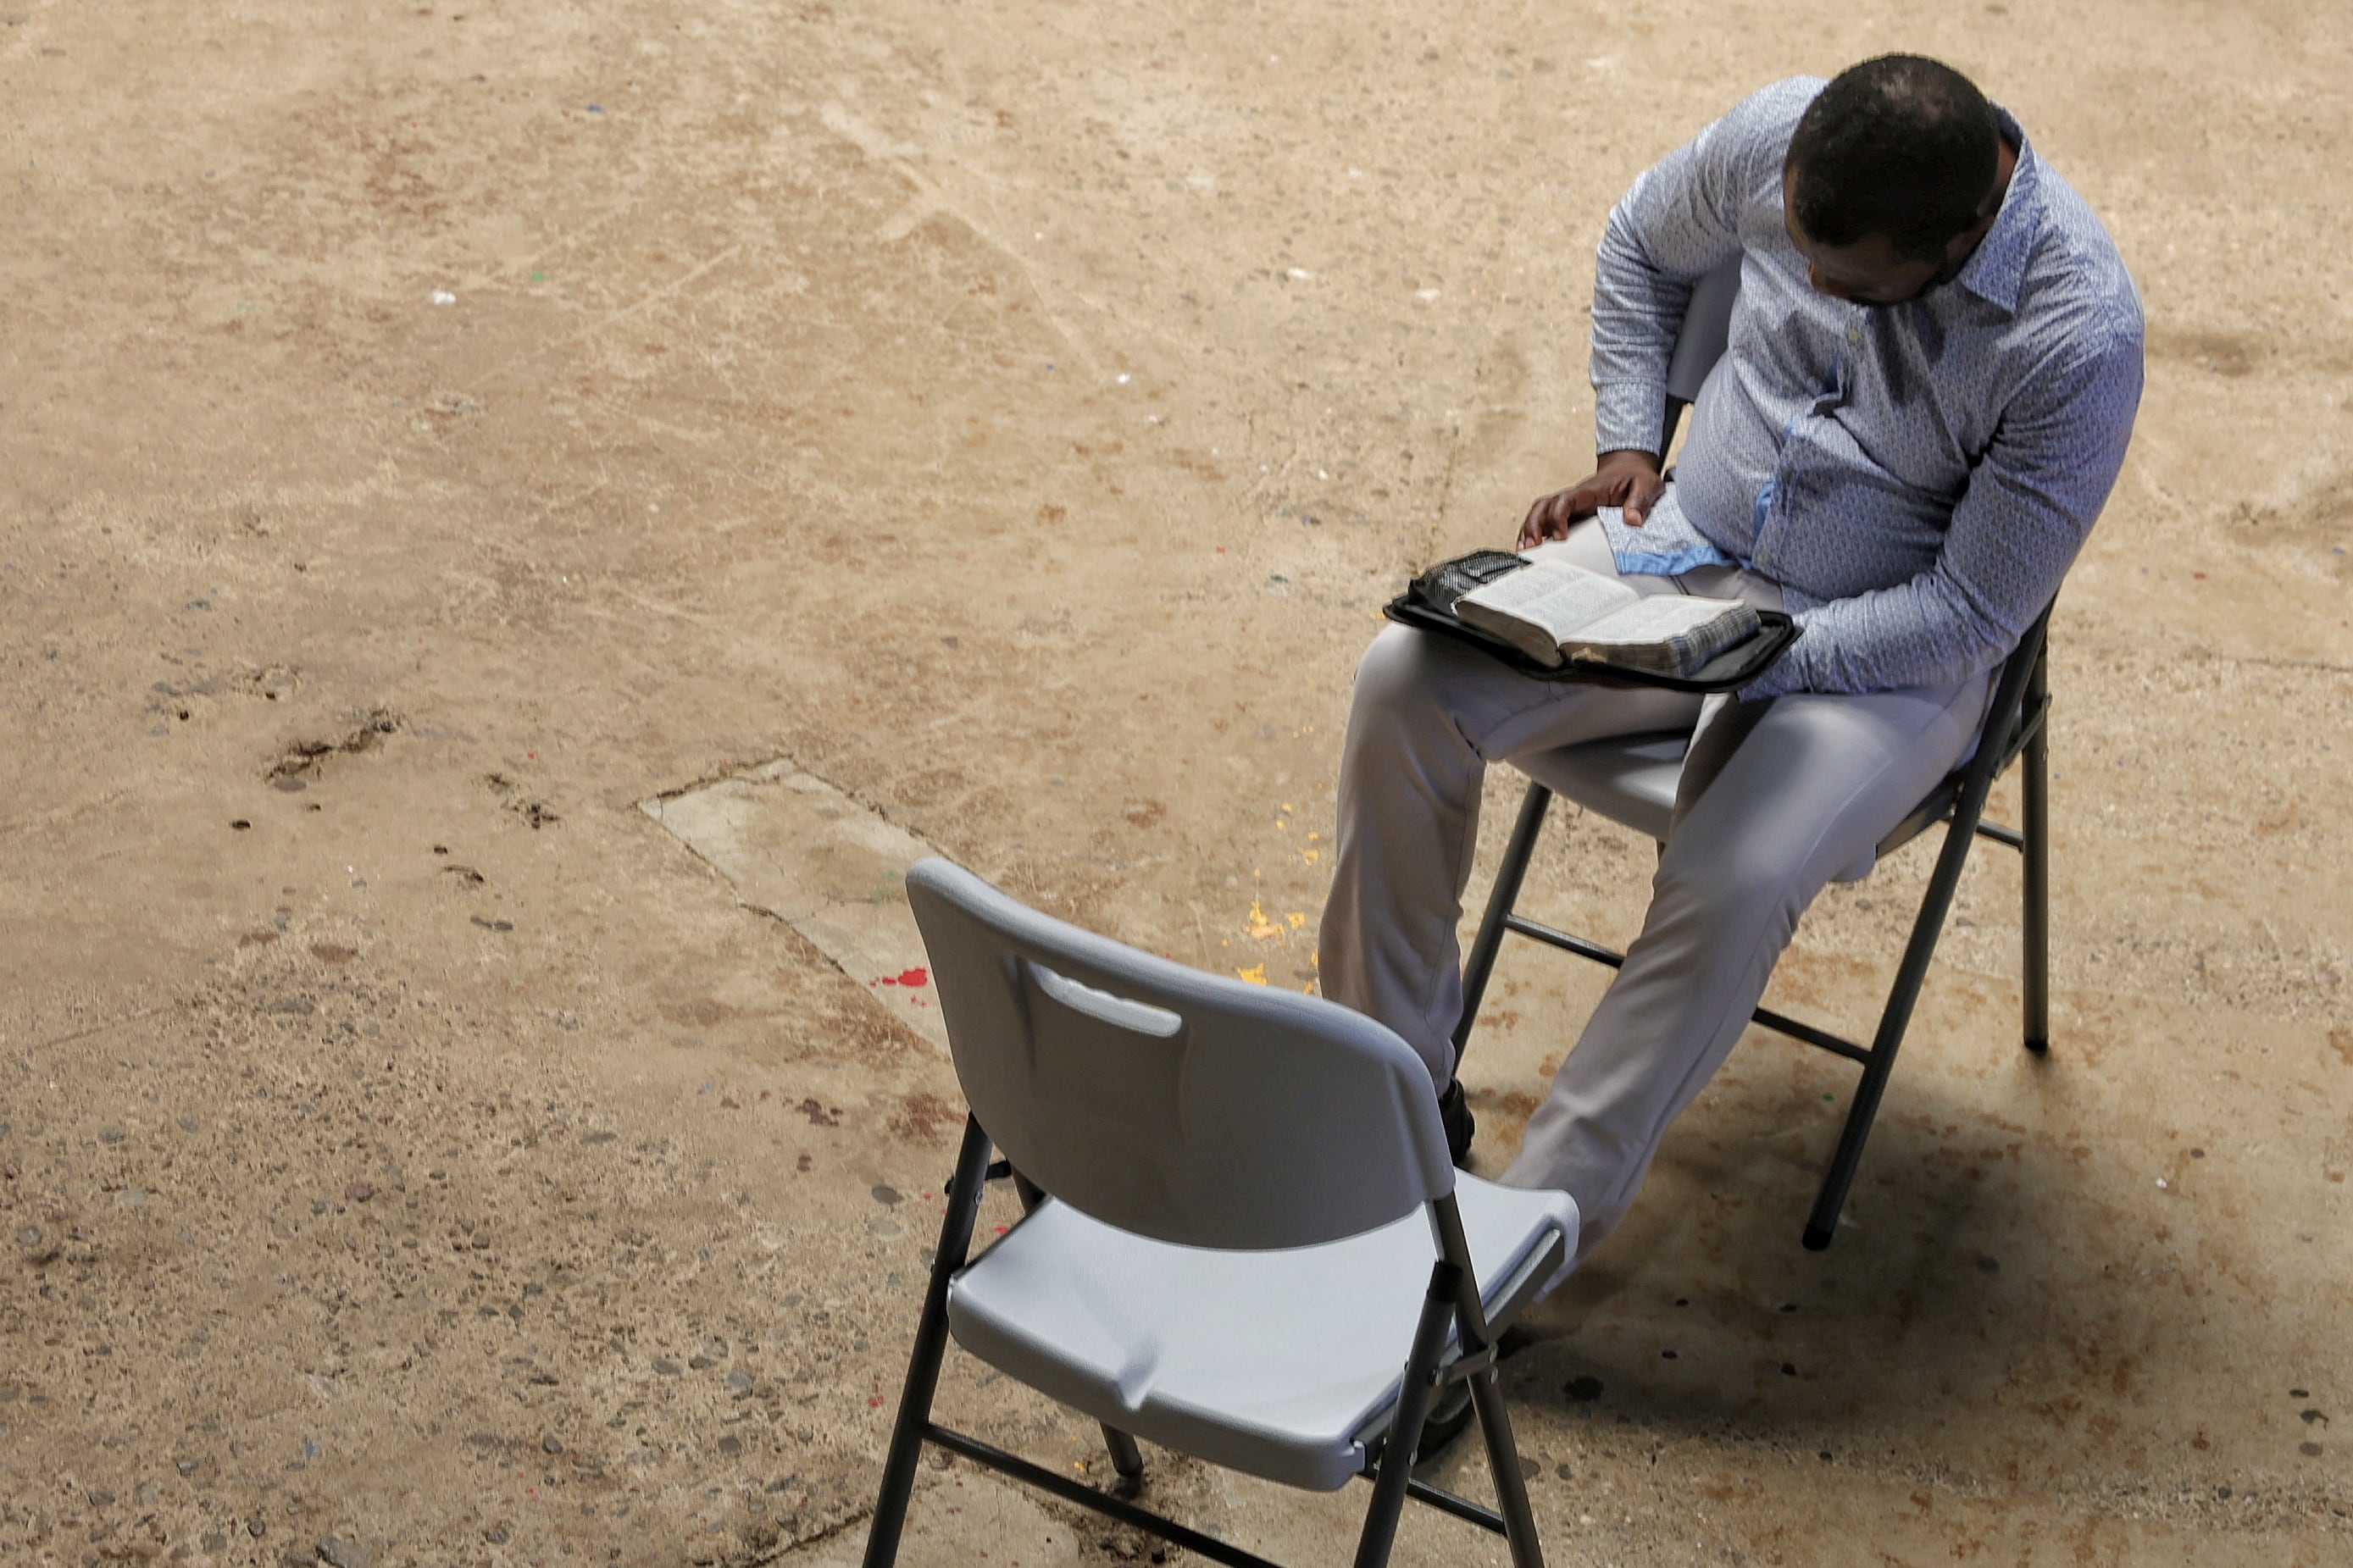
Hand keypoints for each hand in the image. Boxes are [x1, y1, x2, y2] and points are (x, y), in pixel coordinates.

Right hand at [1516, 450, 1665, 549]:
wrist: (1630, 469)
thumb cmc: (1636, 477)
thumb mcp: (1647, 485)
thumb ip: (1640, 501)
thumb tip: (1632, 520)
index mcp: (1590, 491)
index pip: (1565, 500)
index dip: (1558, 517)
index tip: (1561, 537)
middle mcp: (1574, 498)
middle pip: (1543, 506)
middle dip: (1533, 526)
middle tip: (1532, 549)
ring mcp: (1569, 507)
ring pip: (1539, 514)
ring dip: (1529, 531)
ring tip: (1525, 553)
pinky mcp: (1569, 516)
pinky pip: (1545, 522)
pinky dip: (1535, 534)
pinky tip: (1531, 551)